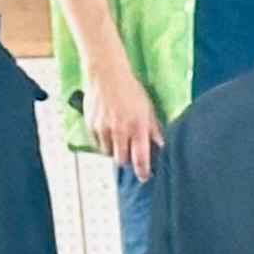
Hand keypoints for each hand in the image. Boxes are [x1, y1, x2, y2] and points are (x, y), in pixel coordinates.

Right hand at [90, 58, 162, 180]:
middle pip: (121, 160)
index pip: (140, 158)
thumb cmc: (131, 90)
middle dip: (127, 161)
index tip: (145, 178)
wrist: (107, 75)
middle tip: (130, 157)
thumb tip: (162, 146)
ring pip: (108, 153)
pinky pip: (96, 143)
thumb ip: (154, 129)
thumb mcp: (149, 109)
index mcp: (137, 127)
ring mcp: (103, 129)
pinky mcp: (91, 125)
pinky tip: (108, 133)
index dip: (143, 171)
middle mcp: (120, 131)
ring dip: (114, 152)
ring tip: (119, 142)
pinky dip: (103, 142)